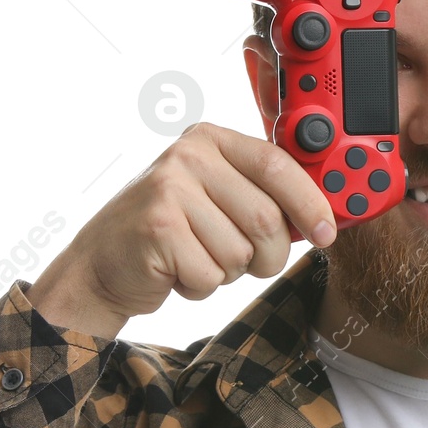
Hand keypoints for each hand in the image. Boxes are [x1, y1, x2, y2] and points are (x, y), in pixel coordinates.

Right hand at [27, 122, 336, 338]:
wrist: (100, 265)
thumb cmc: (171, 234)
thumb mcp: (215, 198)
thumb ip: (262, 196)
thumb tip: (324, 216)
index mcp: (210, 140)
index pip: (278, 165)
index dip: (311, 202)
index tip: (326, 233)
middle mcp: (188, 157)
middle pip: (267, 218)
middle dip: (266, 256)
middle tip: (242, 261)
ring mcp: (169, 191)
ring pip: (241, 252)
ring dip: (227, 272)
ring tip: (196, 258)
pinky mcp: (157, 230)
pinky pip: (211, 275)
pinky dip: (201, 286)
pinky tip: (176, 270)